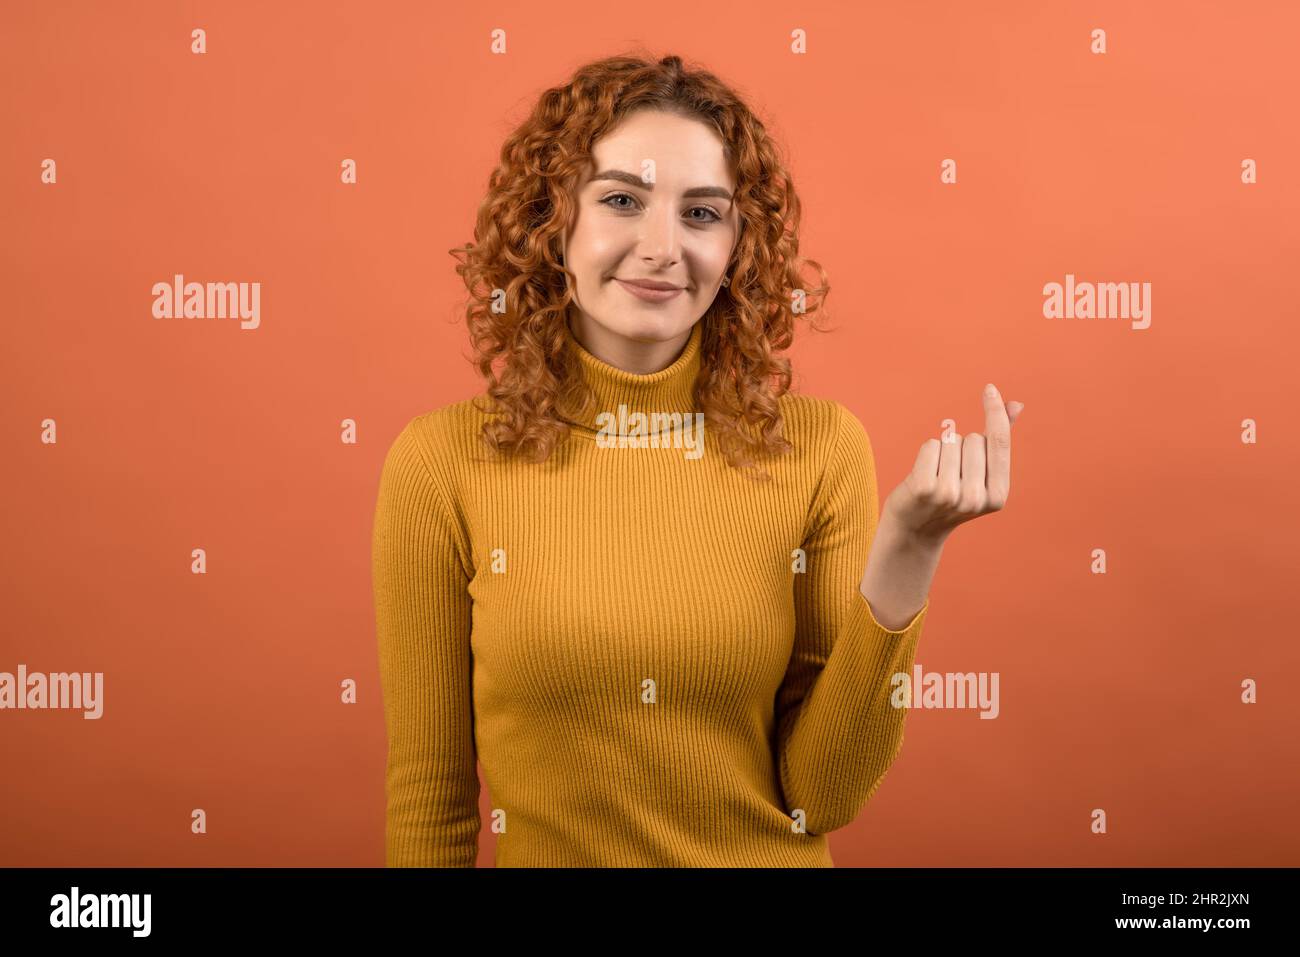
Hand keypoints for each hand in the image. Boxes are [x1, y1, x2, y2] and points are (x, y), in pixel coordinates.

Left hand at [880, 383, 1023, 546]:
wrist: (915, 529)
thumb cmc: (950, 495)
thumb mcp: (980, 474)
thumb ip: (998, 440)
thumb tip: (1016, 405)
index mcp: (998, 496)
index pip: (999, 443)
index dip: (995, 412)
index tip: (989, 389)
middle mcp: (976, 498)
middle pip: (973, 438)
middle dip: (962, 447)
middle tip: (951, 474)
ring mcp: (949, 495)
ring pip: (951, 441)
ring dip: (943, 451)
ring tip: (937, 476)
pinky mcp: (924, 488)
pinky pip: (931, 445)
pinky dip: (927, 453)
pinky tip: (923, 475)